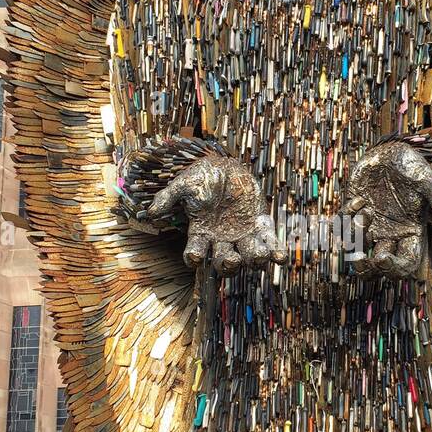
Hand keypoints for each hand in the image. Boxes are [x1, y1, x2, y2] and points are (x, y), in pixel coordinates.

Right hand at [145, 154, 282, 274]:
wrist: (226, 166)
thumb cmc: (203, 177)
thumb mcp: (185, 184)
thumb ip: (169, 198)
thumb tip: (151, 213)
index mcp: (201, 234)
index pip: (196, 254)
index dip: (195, 258)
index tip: (195, 257)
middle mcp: (222, 241)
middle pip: (225, 263)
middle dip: (229, 265)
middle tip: (232, 260)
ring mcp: (242, 236)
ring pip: (248, 257)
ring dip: (255, 260)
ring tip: (260, 256)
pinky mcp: (260, 226)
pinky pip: (268, 243)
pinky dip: (275, 251)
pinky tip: (280, 257)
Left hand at [344, 140, 431, 278]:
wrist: (389, 152)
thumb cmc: (409, 165)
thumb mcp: (424, 176)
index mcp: (410, 232)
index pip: (406, 263)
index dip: (395, 268)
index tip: (383, 258)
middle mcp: (390, 234)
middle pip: (377, 268)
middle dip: (366, 269)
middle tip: (359, 258)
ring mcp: (370, 225)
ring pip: (355, 250)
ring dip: (355, 236)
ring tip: (365, 211)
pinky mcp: (353, 213)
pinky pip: (342, 226)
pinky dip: (345, 217)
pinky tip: (359, 198)